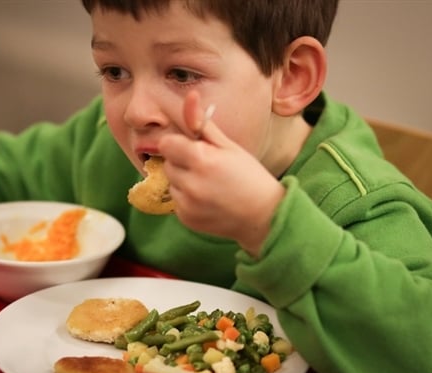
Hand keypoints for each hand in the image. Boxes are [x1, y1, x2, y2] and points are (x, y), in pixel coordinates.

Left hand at [158, 91, 284, 255]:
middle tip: (206, 168)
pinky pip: (176, 202)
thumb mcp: (229, 146)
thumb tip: (189, 95)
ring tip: (209, 185)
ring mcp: (187, 204)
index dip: (179, 145)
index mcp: (202, 160)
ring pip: (171, 184)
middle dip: (182, 163)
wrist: (264, 215)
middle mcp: (191, 184)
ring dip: (184, 182)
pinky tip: (208, 200)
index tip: (194, 149)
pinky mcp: (186, 219)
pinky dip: (187, 200)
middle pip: (168, 164)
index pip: (166, 144)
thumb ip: (203, 124)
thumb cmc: (249, 175)